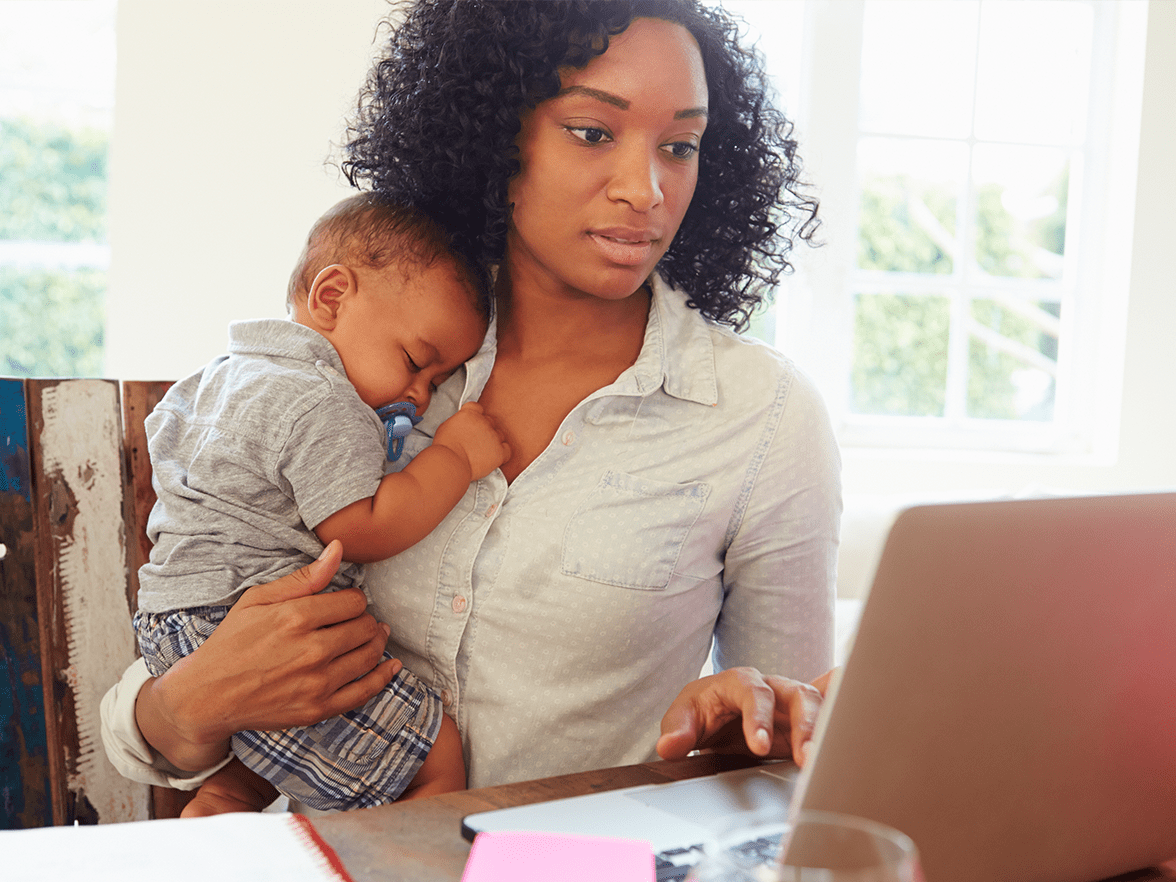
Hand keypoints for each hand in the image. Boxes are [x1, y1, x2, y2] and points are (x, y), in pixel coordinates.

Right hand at [137, 541, 400, 770]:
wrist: (207, 695)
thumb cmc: (231, 642)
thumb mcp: (258, 600)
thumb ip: (304, 577)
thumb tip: (339, 549)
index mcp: (296, 618)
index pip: (353, 602)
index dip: (353, 599)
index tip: (345, 603)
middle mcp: (311, 650)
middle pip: (364, 627)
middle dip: (366, 620)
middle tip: (359, 620)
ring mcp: (317, 683)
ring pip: (369, 656)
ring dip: (377, 643)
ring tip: (374, 636)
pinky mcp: (318, 709)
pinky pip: (364, 692)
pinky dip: (382, 677)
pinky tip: (391, 666)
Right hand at [434, 401, 510, 479]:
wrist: (451, 462)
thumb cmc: (445, 447)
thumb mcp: (447, 426)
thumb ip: (459, 422)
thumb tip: (463, 426)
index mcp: (470, 413)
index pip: (478, 408)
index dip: (475, 416)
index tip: (472, 424)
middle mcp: (484, 421)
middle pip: (490, 421)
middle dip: (484, 430)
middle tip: (476, 441)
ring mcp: (493, 436)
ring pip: (500, 435)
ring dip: (494, 441)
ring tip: (482, 452)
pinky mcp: (499, 451)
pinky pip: (507, 450)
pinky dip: (502, 453)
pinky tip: (493, 458)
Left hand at [656, 667, 835, 765]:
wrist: (716, 715)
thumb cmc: (702, 711)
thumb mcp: (683, 718)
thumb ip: (677, 731)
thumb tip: (669, 747)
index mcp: (740, 682)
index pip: (754, 693)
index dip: (758, 717)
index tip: (758, 747)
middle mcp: (773, 686)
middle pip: (797, 694)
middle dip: (804, 724)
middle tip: (806, 757)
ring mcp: (793, 702)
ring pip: (820, 704)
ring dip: (825, 731)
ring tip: (824, 762)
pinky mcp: (807, 719)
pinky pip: (834, 705)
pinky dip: (850, 707)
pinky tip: (867, 717)